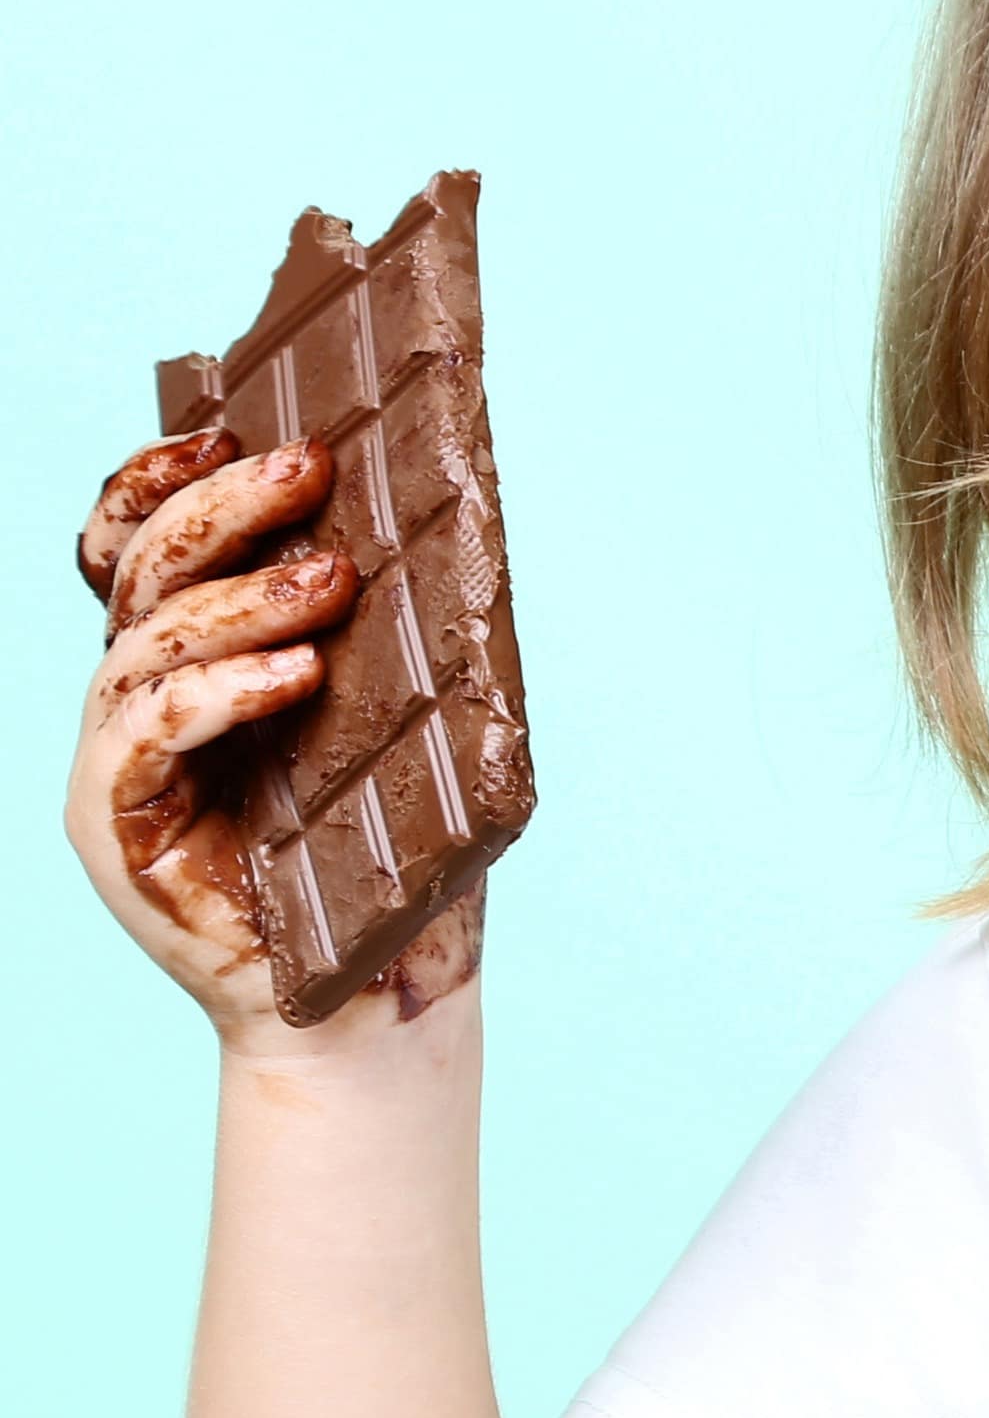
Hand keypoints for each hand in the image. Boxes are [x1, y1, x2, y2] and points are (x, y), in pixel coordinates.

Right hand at [61, 429, 480, 1041]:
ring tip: (329, 580)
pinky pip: (145, 731)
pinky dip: (217, 690)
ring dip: (238, 596)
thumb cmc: (396, 855)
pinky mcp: (117, 823)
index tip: (230, 425)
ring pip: (144, 640)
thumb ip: (386, 633)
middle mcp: (137, 698)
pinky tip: (296, 675)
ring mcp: (119, 760)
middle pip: (141, 570)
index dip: (163, 478)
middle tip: (305, 469)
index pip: (138, 544)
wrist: (383, 992)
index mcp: (191, 660)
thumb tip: (441, 520)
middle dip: (218, 508)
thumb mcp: (399, 722)